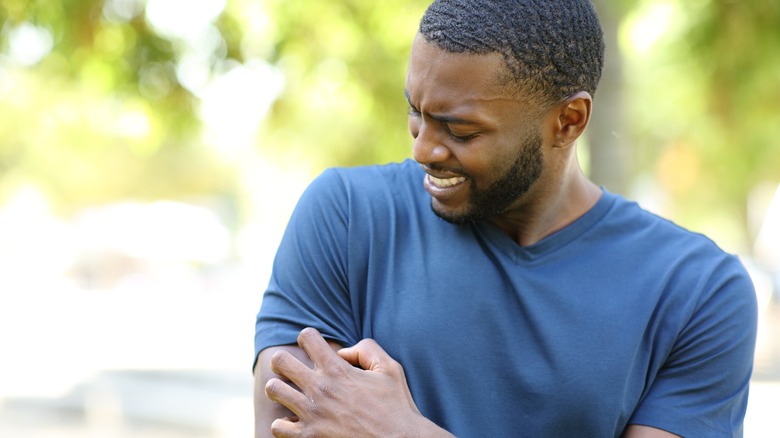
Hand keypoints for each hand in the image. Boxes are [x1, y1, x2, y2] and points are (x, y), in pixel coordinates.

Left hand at [264, 327, 450, 436]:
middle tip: (292, 369)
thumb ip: (366, 349)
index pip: (307, 337)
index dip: (308, 338)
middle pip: (280, 360)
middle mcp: (320, 388)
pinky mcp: (309, 437)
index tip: (313, 348)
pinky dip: (283, 423)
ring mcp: (312, 414)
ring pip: (273, 390)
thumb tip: (341, 352)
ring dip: (280, 389)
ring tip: (290, 394)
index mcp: (338, 369)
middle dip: (284, 361)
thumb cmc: (396, 406)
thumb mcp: (389, 368)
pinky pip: (277, 426)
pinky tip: (295, 421)